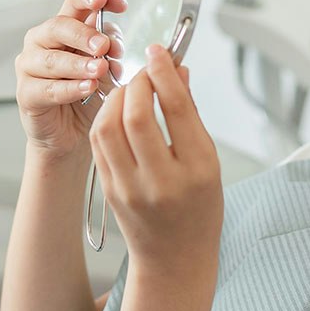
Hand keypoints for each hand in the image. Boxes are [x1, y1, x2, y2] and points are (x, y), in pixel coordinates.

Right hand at [15, 0, 126, 158]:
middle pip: (59, 26)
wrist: (74, 133)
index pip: (75, 0)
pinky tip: (88, 88)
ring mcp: (30, 66)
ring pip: (51, 59)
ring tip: (100, 69)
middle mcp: (43, 41)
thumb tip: (115, 42)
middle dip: (84, 34)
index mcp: (66, 27)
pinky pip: (47, 88)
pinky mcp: (26, 93)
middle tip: (105, 45)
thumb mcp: (108, 67)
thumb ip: (110, 50)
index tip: (118, 4)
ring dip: (79, 63)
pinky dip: (70, 88)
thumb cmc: (91, 94)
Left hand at [89, 43, 222, 268]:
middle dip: (137, 83)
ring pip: (108, 129)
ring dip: (116, 98)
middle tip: (144, 68)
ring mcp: (130, 188)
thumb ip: (192, 116)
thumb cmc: (200, 210)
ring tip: (129, 87)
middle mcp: (162, 181)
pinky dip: (106, 118)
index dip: (165, 74)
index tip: (160, 52)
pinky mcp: (109, 190)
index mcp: (197, 171)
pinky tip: (117, 109)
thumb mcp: (209, 162)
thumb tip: (180, 72)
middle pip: (137, 117)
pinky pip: (100, 145)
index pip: (176, 110)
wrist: (175, 258)